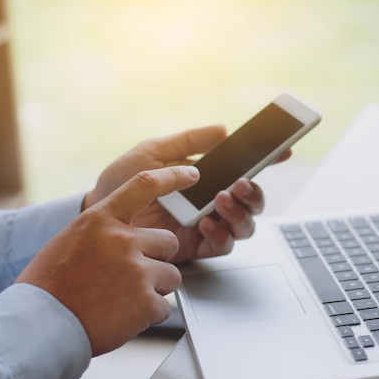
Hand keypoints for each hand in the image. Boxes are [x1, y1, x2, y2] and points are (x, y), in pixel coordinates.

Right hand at [16, 166, 199, 355]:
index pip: (145, 185)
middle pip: (168, 243)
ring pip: (171, 275)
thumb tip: (131, 234)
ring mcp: (137, 270)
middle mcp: (123, 240)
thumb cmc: (52, 285)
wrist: (41, 325)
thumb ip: (106, 232)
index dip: (173, 177)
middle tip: (131, 276)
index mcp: (101, 220)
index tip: (191, 173)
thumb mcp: (74, 240)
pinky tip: (122, 316)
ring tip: (122, 299)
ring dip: (154, 289)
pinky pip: (163, 306)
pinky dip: (147, 315)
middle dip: (158, 260)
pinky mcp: (145, 301)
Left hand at [83, 126, 290, 263]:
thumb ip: (187, 142)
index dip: (267, 161)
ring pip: (245, 225)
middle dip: (254, 193)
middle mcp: (212, 204)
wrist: (96, 216)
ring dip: (240, 212)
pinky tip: (206, 223)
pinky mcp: (196, 248)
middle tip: (240, 184)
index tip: (282, 151)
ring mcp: (207, 226)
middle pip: (253, 202)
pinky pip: (222, 245)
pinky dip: (220, 233)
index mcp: (207, 179)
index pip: (244, 170)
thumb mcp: (152, 153)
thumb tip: (222, 130)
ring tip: (221, 200)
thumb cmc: (122, 183)